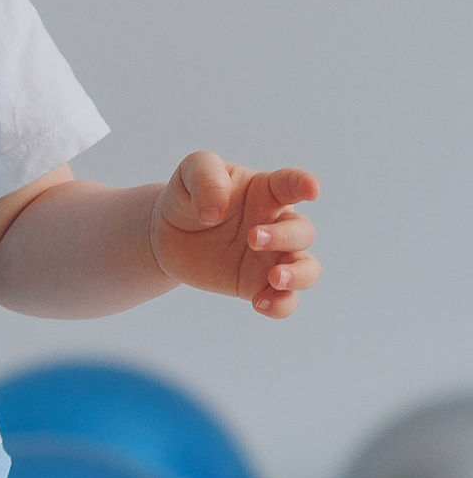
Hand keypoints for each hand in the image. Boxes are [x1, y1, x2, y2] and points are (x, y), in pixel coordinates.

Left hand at [150, 154, 321, 316]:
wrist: (166, 233)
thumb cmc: (187, 196)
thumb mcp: (190, 172)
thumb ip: (206, 180)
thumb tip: (214, 211)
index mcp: (267, 191)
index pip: (292, 184)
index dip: (305, 185)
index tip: (311, 189)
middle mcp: (276, 224)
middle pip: (302, 232)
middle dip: (284, 237)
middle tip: (253, 238)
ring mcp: (271, 256)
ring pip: (307, 269)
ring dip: (299, 275)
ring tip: (274, 278)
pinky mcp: (257, 284)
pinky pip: (284, 300)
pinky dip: (281, 305)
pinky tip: (259, 302)